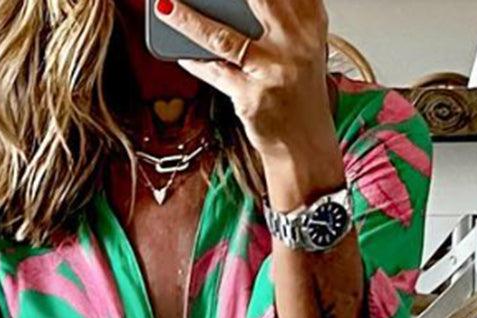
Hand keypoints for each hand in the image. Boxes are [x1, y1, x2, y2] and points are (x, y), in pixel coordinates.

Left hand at [152, 0, 333, 158]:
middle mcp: (295, 41)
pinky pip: (215, 73)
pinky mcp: (252, 97)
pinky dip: (194, 62)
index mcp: (310, 21)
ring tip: (166, 7)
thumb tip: (233, 3)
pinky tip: (181, 52)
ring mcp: (273, 69)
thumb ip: (280, 17)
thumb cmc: (297, 93)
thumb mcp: (301, 46)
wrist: (304, 145)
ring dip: (188, 20)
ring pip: (223, 37)